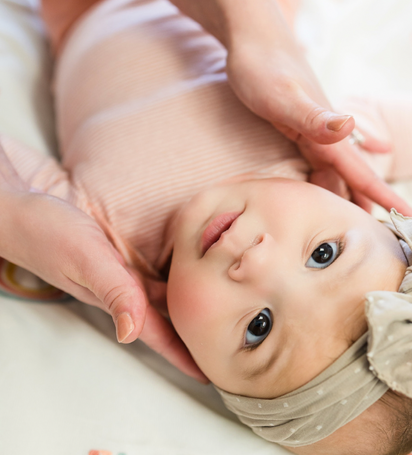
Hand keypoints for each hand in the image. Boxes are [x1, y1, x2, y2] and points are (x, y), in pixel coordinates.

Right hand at [0, 149, 205, 381]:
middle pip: (166, 319)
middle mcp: (122, 288)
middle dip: (192, 333)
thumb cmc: (47, 231)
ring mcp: (122, 272)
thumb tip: (132, 332)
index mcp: (116, 296)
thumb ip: (112, 290)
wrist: (22, 203)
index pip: (156, 333)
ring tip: (217, 313)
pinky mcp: (120, 253)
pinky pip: (156, 270)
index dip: (182, 353)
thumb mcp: (85, 259)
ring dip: (189, 306)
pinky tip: (192, 272)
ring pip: (163, 296)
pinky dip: (178, 275)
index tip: (210, 371)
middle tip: (225, 340)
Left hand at [226, 40, 411, 216]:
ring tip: (351, 220)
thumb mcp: (285, 96)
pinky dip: (328, 175)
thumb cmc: (263, 67)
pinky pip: (319, 159)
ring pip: (335, 172)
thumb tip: (348, 127)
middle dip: (366, 204)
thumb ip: (315, 116)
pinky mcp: (298, 127)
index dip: (384, 197)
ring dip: (345, 194)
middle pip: (351, 178)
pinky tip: (337, 174)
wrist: (253, 39)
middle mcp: (326, 135)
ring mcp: (313, 131)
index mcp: (328, 135)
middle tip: (379, 234)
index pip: (361, 173)